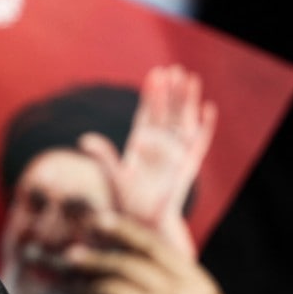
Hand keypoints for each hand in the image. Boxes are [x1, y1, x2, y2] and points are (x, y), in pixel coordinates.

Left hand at [66, 212, 222, 293]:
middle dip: (95, 258)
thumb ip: (162, 281)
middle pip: (128, 264)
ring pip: (110, 287)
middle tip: (69, 256)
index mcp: (200, 288)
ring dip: (85, 286)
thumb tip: (114, 247)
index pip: (157, 248)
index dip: (124, 232)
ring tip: (72, 289)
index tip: (97, 222)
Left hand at [79, 65, 215, 255]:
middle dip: (170, 92)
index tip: (154, 75)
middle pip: (166, 113)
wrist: (145, 225)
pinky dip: (205, 127)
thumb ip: (103, 156)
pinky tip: (208, 109)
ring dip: (187, 101)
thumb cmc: (127, 204)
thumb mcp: (113, 177)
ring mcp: (175, 154)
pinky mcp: (189, 166)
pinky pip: (199, 143)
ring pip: (184, 121)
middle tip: (173, 69)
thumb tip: (84, 138)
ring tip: (190, 78)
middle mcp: (159, 147)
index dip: (151, 95)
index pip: (147, 114)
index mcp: (140, 146)